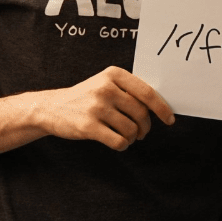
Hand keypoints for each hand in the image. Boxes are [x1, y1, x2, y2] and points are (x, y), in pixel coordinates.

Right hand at [38, 66, 174, 149]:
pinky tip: (118, 143)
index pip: (147, 93)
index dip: (162, 108)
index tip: (169, 119)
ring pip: (131, 129)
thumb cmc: (86, 97)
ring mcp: (96, 107)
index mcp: (114, 74)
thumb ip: (129, 90)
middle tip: (142, 133)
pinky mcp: (88, 126)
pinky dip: (123, 145)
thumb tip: (160, 105)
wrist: (52, 108)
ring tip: (127, 136)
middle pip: (141, 113)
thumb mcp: (105, 83)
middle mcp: (105, 88)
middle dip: (146, 127)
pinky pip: (118, 141)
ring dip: (133, 137)